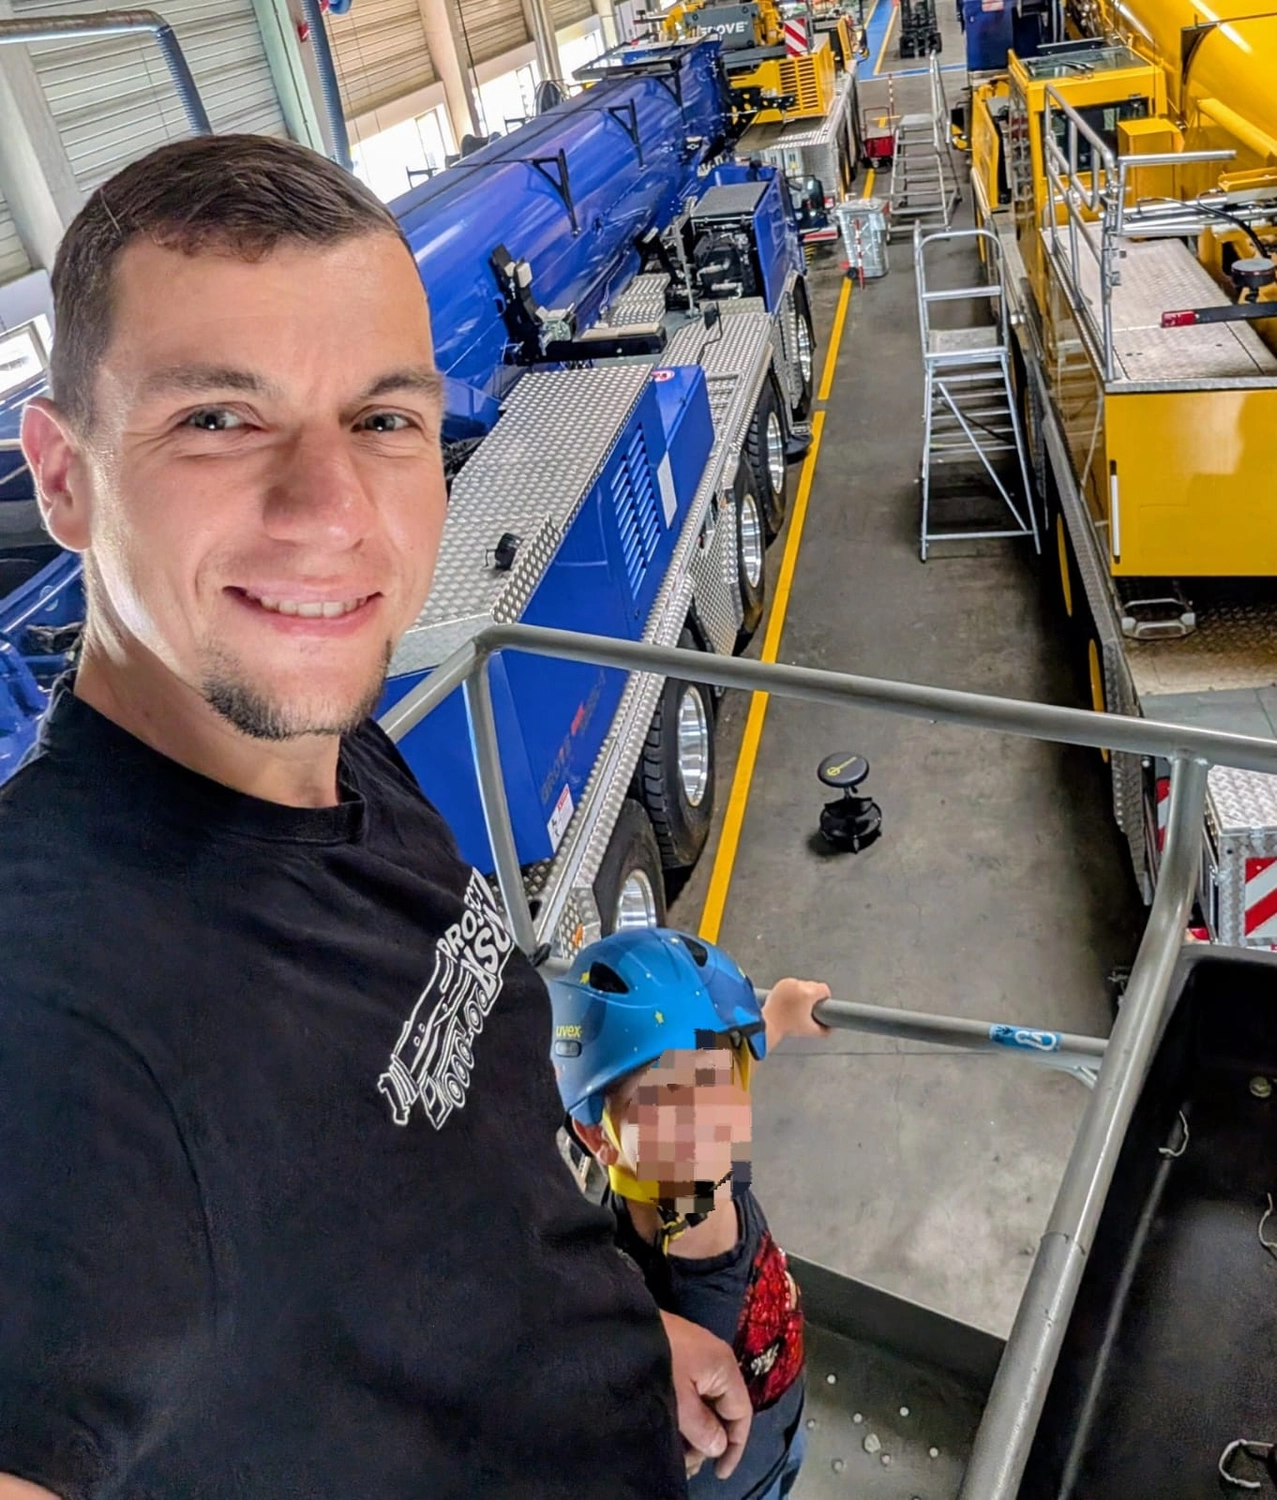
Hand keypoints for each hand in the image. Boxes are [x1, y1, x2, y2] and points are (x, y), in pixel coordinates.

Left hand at [660, 1309, 751, 1479]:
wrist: (619, 1323)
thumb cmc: (656, 1360)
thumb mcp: (679, 1401)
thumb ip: (703, 1428)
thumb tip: (718, 1446)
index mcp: (724, 1368)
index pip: (741, 1413)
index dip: (734, 1446)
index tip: (719, 1473)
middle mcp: (716, 1361)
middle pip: (722, 1410)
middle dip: (708, 1442)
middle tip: (686, 1465)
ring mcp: (697, 1357)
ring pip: (704, 1403)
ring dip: (694, 1431)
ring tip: (674, 1453)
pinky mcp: (679, 1356)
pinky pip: (690, 1392)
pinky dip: (684, 1415)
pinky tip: (668, 1430)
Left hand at [763, 978, 831, 1049]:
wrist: (768, 1024)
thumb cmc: (787, 1026)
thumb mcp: (810, 1030)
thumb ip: (824, 1030)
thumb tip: (831, 1029)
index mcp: (808, 993)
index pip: (824, 988)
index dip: (825, 997)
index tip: (821, 1004)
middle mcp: (798, 985)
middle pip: (814, 986)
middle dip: (813, 995)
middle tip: (809, 1008)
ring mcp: (788, 983)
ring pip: (803, 984)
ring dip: (803, 992)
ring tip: (798, 1005)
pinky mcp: (780, 984)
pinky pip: (792, 984)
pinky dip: (793, 990)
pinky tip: (790, 1001)